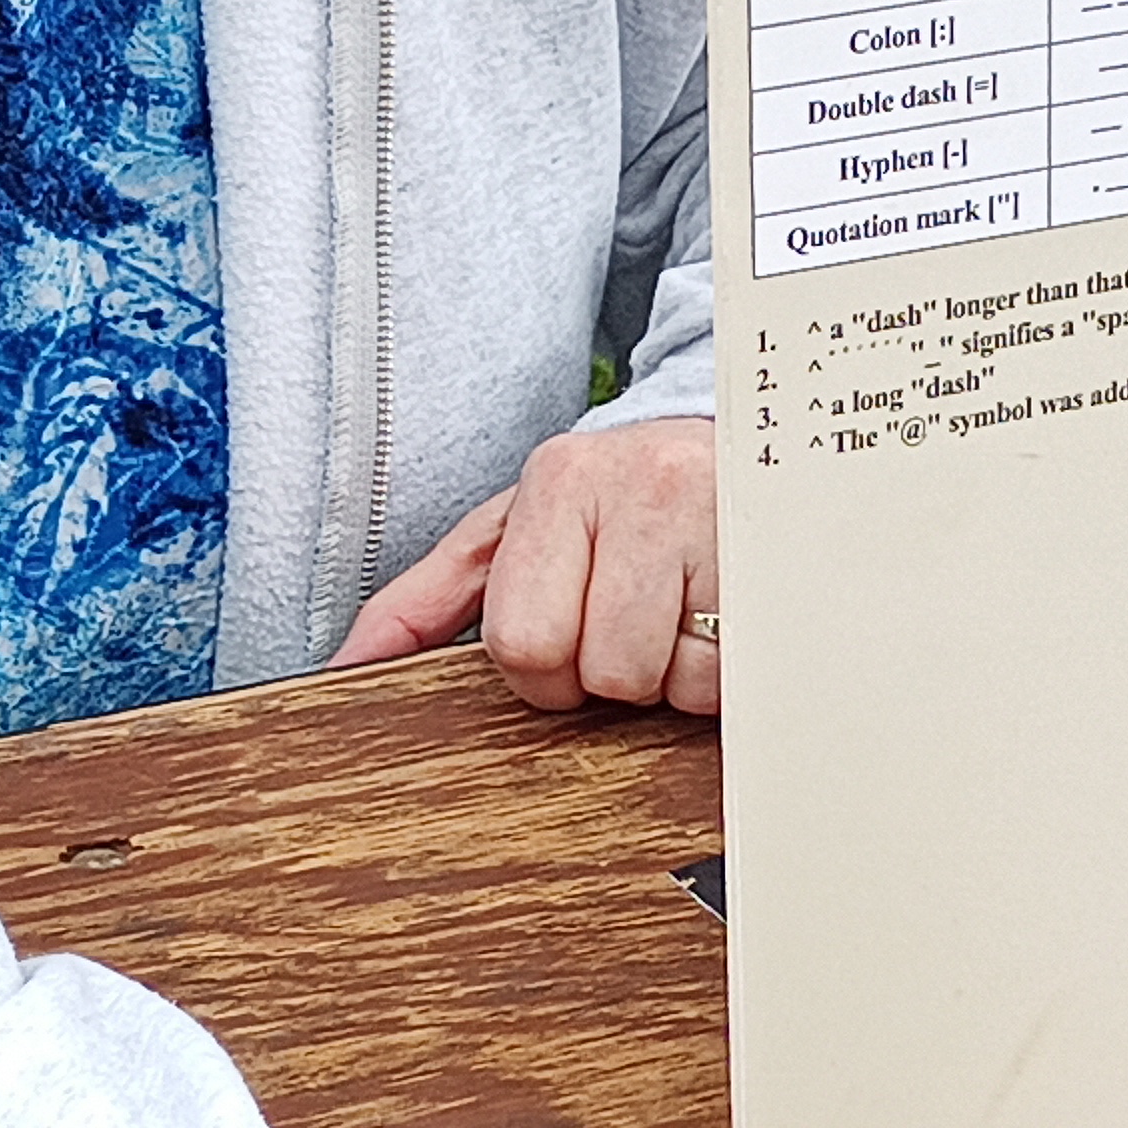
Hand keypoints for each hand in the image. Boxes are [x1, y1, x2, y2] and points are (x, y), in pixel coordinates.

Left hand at [333, 409, 717, 716]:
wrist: (742, 445)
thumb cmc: (617, 506)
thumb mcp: (516, 533)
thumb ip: (427, 601)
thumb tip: (345, 667)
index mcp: (559, 480)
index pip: (523, 641)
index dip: (542, 672)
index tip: (566, 640)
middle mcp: (641, 488)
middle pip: (601, 671)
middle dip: (609, 674)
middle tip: (628, 625)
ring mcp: (720, 520)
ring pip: (674, 682)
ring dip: (675, 675)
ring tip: (683, 615)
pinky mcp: (782, 562)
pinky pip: (739, 678)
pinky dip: (730, 675)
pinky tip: (728, 620)